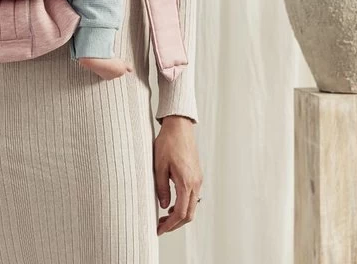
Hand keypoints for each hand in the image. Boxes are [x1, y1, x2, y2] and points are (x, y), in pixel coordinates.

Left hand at [154, 116, 201, 234]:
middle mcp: (195, 183)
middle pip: (189, 214)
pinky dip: (183, 205)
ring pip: (192, 206)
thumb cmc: (168, 143)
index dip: (170, 225)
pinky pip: (192, 197)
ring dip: (179, 215)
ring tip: (163, 218)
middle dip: (175, 224)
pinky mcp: (196, 176)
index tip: (159, 230)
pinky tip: (171, 205)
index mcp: (186, 182)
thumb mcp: (159, 166)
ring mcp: (198, 180)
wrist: (179, 127)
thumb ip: (161, 188)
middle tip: (160, 227)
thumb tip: (163, 206)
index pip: (181, 213)